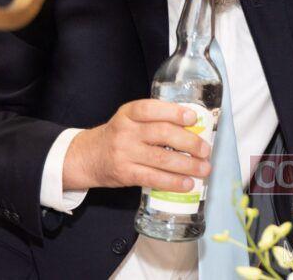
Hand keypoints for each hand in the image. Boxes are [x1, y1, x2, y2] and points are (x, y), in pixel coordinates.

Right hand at [63, 99, 211, 191]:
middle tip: (205, 150)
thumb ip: (155, 120)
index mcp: (129, 113)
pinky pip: (153, 178)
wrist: (87, 157)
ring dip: (187, 165)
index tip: (192, 118)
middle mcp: (126, 131)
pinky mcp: (125, 174)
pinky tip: (187, 183)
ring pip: (161, 159)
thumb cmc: (118, 135)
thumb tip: (194, 128)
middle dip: (189, 142)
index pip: (151, 109)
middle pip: (162, 134)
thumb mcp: (130, 119)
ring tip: (204, 168)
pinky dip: (173, 182)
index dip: (173, 112)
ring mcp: (124, 154)